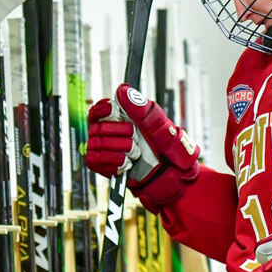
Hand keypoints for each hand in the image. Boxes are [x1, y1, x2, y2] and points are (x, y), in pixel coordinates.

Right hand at [86, 84, 199, 209]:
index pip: (99, 109)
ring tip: (134, 154)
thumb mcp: (164, 129)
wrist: (177, 181)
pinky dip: (110, 162)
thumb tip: (122, 90)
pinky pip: (93, 161)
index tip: (113, 110)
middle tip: (135, 139)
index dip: (103, 109)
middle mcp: (113, 133)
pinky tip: (125, 164)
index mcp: (126, 120)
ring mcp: (108, 150)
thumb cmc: (173, 152)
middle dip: (118, 132)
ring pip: (95, 143)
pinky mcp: (105, 167)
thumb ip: (144, 110)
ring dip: (117, 149)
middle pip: (97, 126)